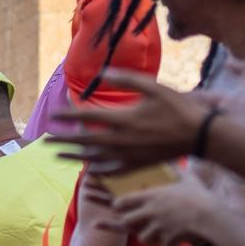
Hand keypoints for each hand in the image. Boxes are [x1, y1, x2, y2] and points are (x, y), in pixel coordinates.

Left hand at [49, 70, 212, 173]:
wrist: (199, 134)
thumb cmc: (177, 107)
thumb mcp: (153, 87)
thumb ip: (126, 79)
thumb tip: (102, 73)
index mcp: (123, 119)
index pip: (87, 117)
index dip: (67, 116)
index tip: (52, 116)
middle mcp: (121, 140)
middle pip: (84, 141)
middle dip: (63, 140)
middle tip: (45, 141)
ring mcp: (128, 156)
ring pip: (93, 159)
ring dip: (74, 157)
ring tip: (58, 157)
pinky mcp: (137, 166)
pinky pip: (111, 171)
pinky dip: (97, 171)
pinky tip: (88, 170)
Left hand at [100, 177, 216, 245]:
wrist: (211, 215)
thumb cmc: (200, 196)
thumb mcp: (189, 180)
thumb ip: (181, 172)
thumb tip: (180, 163)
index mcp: (152, 196)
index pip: (123, 201)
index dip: (118, 205)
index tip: (118, 206)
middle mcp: (151, 212)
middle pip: (126, 222)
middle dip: (130, 225)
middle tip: (138, 225)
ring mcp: (158, 227)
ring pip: (142, 239)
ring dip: (149, 239)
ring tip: (158, 237)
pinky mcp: (167, 240)